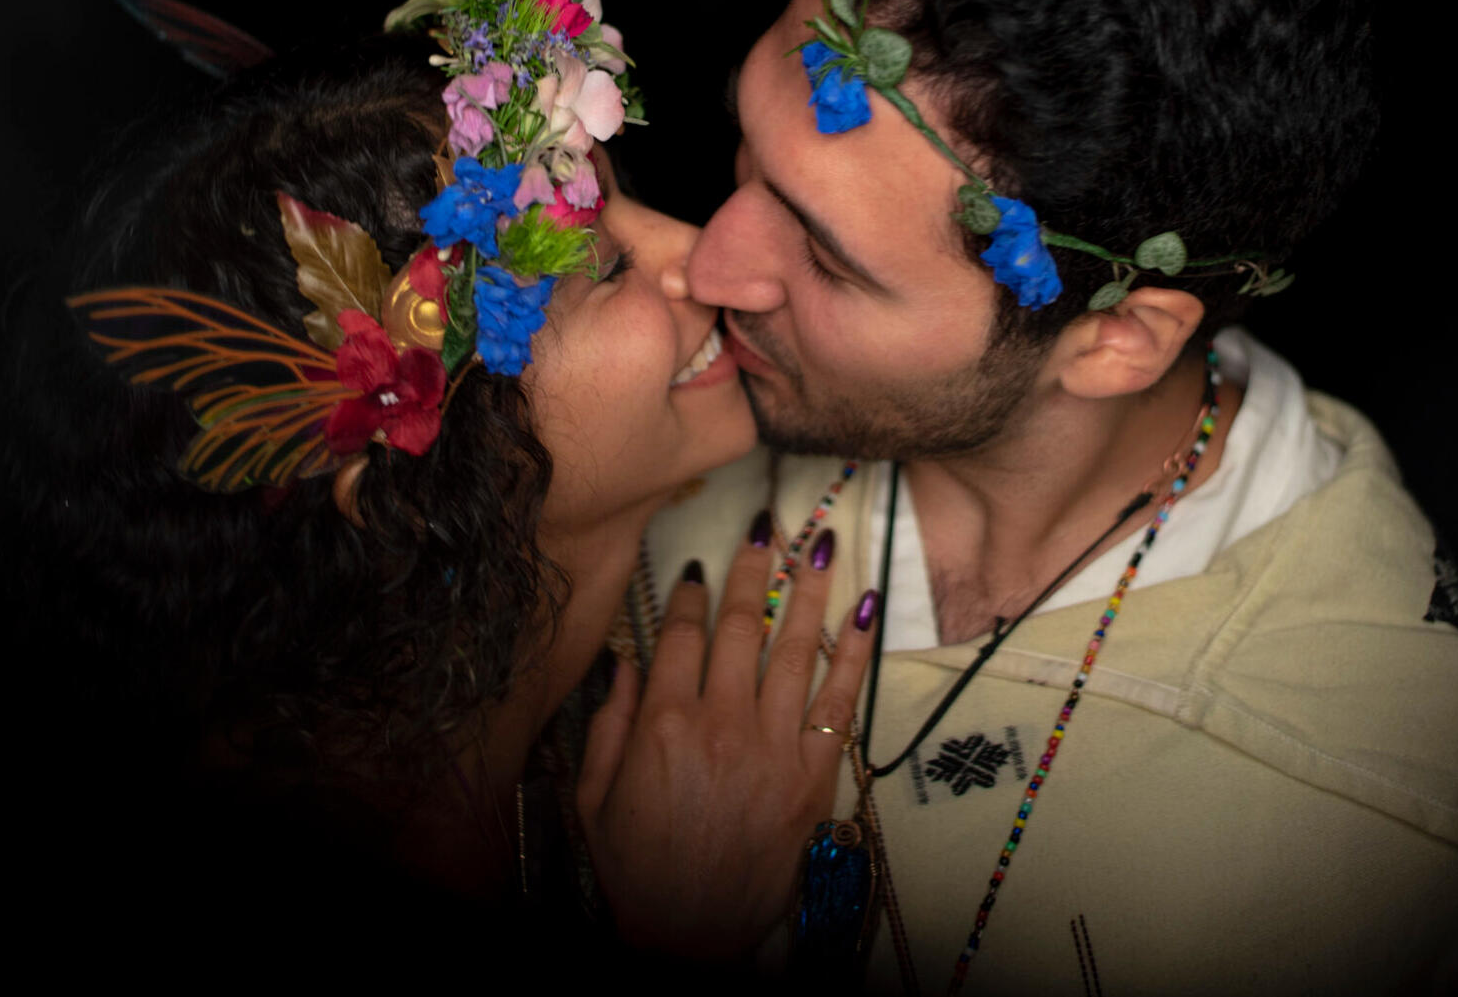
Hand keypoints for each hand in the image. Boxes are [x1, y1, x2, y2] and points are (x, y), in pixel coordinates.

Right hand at [576, 517, 877, 958]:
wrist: (687, 933)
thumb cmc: (637, 869)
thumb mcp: (594, 796)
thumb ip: (607, 723)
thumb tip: (623, 662)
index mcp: (662, 724)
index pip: (678, 633)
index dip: (686, 592)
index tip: (694, 565)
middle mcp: (720, 723)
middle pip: (738, 625)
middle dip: (751, 567)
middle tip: (764, 524)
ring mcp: (771, 748)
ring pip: (793, 649)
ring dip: (806, 591)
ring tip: (816, 545)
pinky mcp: (811, 777)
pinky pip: (839, 701)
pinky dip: (854, 652)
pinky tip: (864, 610)